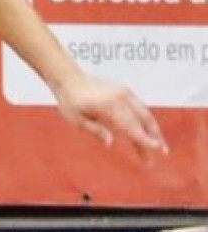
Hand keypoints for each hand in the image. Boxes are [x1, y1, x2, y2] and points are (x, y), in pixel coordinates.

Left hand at [53, 74, 167, 161]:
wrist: (70, 78)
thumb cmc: (70, 100)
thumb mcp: (76, 119)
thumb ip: (94, 130)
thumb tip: (110, 143)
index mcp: (108, 105)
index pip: (130, 125)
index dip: (144, 138)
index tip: (156, 148)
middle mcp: (120, 97)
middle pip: (143, 120)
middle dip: (154, 137)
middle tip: (162, 152)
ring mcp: (125, 92)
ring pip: (145, 113)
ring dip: (153, 129)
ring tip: (157, 145)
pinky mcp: (126, 91)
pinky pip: (140, 108)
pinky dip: (146, 121)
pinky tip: (148, 133)